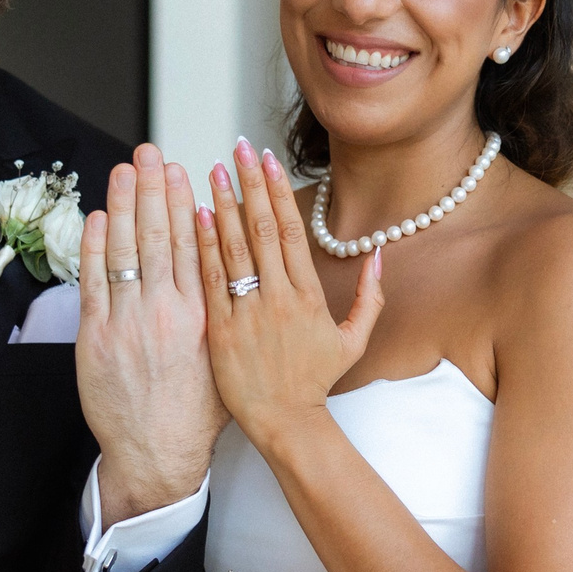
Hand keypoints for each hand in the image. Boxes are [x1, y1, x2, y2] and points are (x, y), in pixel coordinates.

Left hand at [79, 144, 227, 526]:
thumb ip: (223, 311)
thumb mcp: (224, 357)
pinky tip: (97, 218)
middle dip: (151, 189)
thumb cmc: (197, 413)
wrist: (157, 453)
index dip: (183, 203)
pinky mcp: (95, 339)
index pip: (192, 245)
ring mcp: (127, 324)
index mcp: (202, 315)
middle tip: (148, 154)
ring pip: (123, 251)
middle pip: (157, 237)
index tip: (181, 171)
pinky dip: (93, 247)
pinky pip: (93, 282)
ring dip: (121, 205)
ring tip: (122, 170)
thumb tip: (224, 268)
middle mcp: (165, 313)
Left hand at [197, 139, 382, 453]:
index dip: (279, 191)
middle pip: (263, 229)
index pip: (292, 231)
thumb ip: (369, 297)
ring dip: (224, 205)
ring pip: (234, 248)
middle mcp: (278, 298)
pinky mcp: (220, 330)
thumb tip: (378, 255)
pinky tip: (194, 216)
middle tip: (238, 148)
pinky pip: (210, 280)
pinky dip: (202, 246)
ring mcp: (247, 313)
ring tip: (215, 170)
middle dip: (250, 184)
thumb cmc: (316, 383)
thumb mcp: (353, 341)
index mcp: (308, 296)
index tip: (267, 160)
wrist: (285, 423)